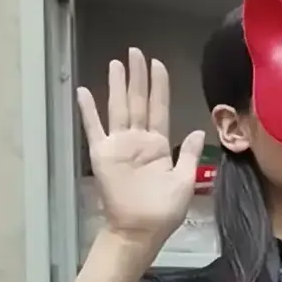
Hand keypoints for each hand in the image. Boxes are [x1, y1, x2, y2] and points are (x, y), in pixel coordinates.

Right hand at [74, 48, 206, 247]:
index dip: (159, 86)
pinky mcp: (103, 154)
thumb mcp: (184, 180)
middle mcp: (139, 140)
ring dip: (117, 86)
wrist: (141, 230)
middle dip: (138, 77)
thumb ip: (188, 153)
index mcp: (160, 145)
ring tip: (117, 63)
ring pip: (119, 108)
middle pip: (139, 101)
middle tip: (136, 52)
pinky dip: (88, 111)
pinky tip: (83, 92)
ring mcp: (120, 145)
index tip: (158, 64)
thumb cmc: (164, 210)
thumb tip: (198, 130)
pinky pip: (94, 128)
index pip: (160, 108)